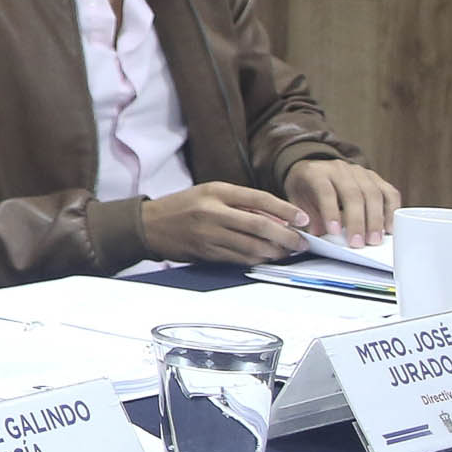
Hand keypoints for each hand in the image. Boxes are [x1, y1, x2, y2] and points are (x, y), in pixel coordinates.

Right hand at [140, 181, 309, 266]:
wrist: (149, 225)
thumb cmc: (183, 206)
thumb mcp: (210, 193)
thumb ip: (242, 203)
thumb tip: (277, 218)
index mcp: (216, 192)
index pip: (259, 199)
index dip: (285, 210)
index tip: (303, 218)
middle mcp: (213, 212)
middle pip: (260, 226)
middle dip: (287, 236)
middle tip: (302, 242)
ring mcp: (209, 234)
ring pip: (252, 246)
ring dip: (275, 252)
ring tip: (287, 252)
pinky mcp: (206, 252)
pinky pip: (239, 259)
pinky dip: (257, 259)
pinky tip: (267, 258)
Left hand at [284, 159, 397, 248]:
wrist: (315, 167)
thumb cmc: (305, 187)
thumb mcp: (297, 198)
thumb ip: (307, 214)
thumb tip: (318, 233)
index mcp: (316, 173)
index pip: (326, 191)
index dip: (331, 212)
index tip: (334, 231)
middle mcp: (340, 169)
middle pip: (353, 194)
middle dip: (357, 221)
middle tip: (358, 243)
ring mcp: (360, 172)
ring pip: (373, 194)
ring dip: (376, 220)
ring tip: (374, 240)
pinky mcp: (376, 178)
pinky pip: (389, 193)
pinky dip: (391, 211)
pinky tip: (389, 228)